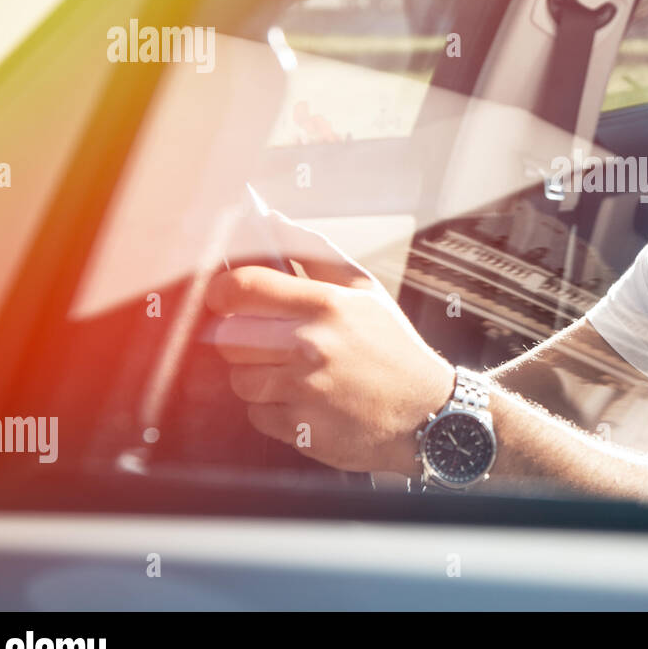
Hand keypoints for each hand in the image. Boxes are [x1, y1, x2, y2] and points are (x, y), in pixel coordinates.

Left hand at [204, 210, 453, 473]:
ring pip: (239, 379)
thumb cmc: (391, 346)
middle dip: (241, 338)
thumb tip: (272, 220)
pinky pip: (256, 414)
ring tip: (294, 373)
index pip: (242, 288)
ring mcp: (305, 390)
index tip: (225, 297)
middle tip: (267, 340)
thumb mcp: (364, 289)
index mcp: (326, 305)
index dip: (222, 290)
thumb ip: (314, 252)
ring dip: (257, 376)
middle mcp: (311, 346)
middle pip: (229, 336)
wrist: (425, 412)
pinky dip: (273, 409)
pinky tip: (305, 400)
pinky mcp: (301, 428)